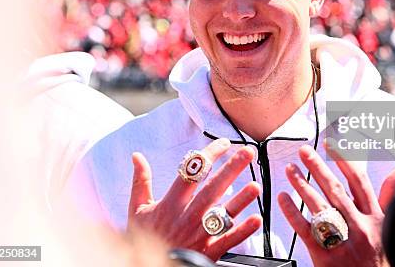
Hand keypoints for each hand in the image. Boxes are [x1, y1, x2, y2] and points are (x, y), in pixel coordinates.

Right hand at [128, 138, 262, 260]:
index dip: (208, 155)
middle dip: (232, 168)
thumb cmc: (146, 237)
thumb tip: (137, 156)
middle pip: (213, 188)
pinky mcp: (208, 251)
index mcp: (171, 203)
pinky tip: (256, 219)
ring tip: (256, 186)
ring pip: (223, 213)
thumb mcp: (138, 209)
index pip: (191, 172)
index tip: (223, 143)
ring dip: (241, 200)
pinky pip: (228, 239)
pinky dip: (243, 230)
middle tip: (248, 152)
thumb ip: (141, 181)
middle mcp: (187, 216)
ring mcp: (199, 234)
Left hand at [278, 142, 394, 266]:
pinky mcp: (326, 258)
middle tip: (304, 151)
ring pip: (319, 207)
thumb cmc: (382, 259)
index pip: (359, 182)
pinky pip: (306, 230)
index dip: (344, 161)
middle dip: (318, 167)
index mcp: (375, 218)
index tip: (331, 145)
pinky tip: (283, 198)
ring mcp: (343, 242)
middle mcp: (360, 227)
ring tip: (290, 169)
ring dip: (302, 185)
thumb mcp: (390, 228)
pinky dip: (293, 212)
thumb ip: (390, 198)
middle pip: (335, 190)